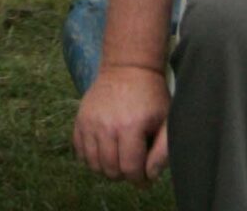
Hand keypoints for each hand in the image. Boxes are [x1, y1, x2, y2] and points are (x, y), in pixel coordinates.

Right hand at [72, 66, 171, 184]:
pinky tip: (104, 150)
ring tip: (119, 158)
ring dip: (107, 168)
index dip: (140, 180)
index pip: (130, 169)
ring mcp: (90, 122)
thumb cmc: (151, 95)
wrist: (127, 66)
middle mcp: (106, 126)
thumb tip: (150, 176)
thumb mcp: (166, 119)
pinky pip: (80, 152)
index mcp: (130, 126)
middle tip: (132, 165)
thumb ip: (163, 150)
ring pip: (94, 165)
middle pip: (110, 170)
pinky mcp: (80, 119)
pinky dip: (91, 158)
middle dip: (124, 174)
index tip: (145, 177)